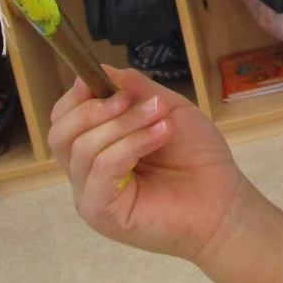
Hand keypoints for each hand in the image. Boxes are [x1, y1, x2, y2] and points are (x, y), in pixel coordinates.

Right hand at [48, 63, 247, 262]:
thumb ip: (134, 88)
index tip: (99, 78)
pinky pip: (102, 168)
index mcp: (96, 147)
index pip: (63, 119)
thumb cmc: (197, 156)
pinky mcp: (101, 212)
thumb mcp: (166, 108)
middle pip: (59, 134)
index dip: (76, 97)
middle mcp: (86, 173)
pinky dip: (130, 145)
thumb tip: (100, 69)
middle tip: (129, 99)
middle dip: (92, 109)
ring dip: (123, 124)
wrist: (223, 200)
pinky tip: (160, 135)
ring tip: (160, 118)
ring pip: (83, 148)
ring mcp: (90, 194)